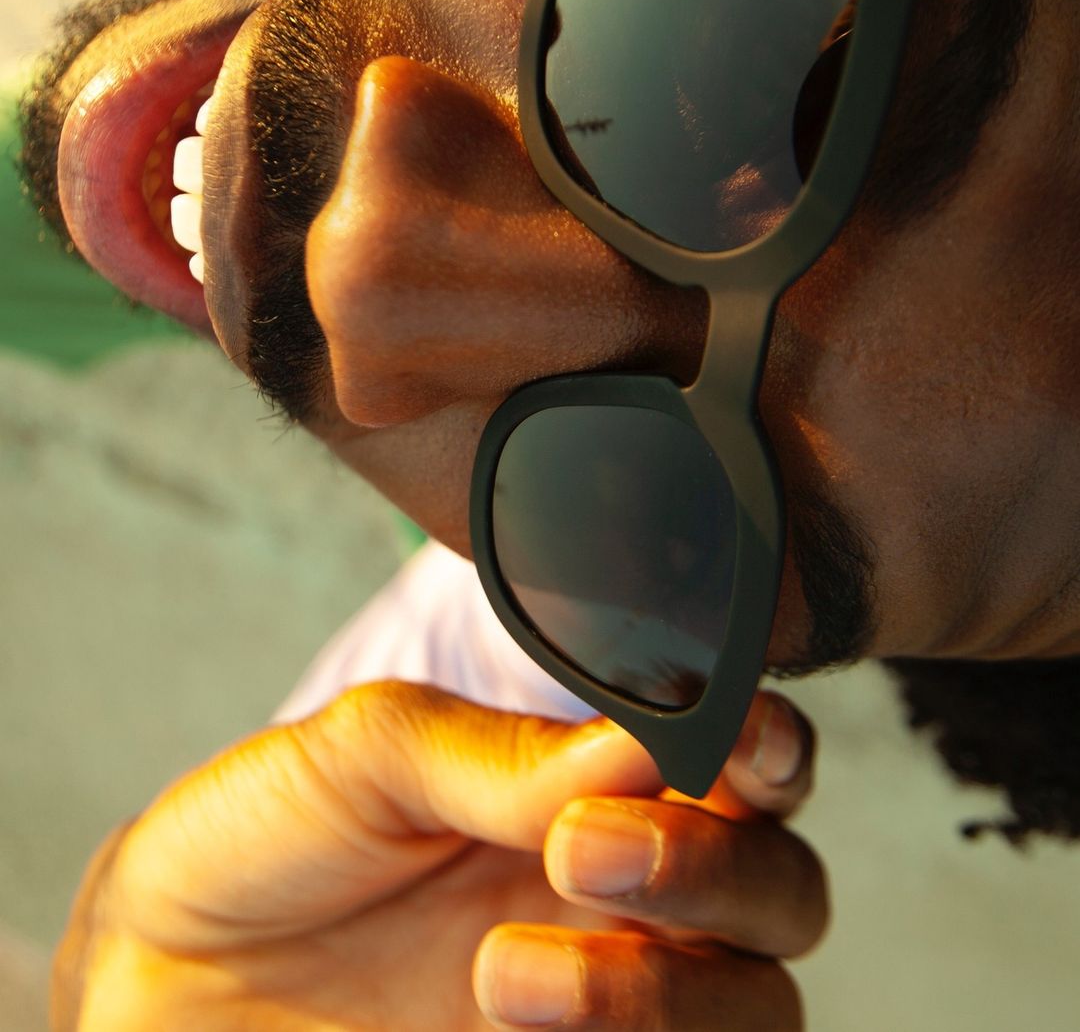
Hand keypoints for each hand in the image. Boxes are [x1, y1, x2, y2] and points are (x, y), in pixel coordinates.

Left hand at [56, 681, 823, 1030]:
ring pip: (759, 1014)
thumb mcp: (369, 755)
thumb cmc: (274, 835)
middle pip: (784, 895)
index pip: (748, 766)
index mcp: (597, 787)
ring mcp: (609, 1009)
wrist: (165, 978)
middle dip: (717, 870)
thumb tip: (654, 742)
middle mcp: (631, 898)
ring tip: (501, 969)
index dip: (772, 749)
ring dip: (663, 992)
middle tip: (584, 849)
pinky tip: (502, 1021)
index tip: (734, 743)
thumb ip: (505, 754)